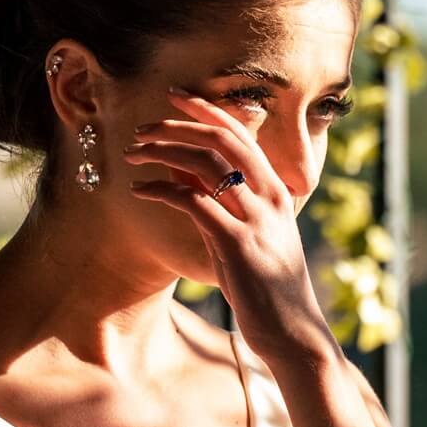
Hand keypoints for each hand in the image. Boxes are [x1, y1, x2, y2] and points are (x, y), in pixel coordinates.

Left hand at [124, 93, 329, 355]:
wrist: (293, 330)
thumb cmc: (268, 287)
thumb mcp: (250, 236)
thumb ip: (223, 202)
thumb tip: (182, 173)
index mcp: (277, 191)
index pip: (241, 134)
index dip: (205, 109)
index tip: (173, 96)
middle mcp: (270, 197)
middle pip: (222, 139)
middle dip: (176, 126)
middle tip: (142, 129)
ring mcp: (255, 219)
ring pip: (204, 163)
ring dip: (162, 152)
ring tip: (133, 154)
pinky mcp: (236, 243)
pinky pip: (192, 202)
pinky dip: (161, 190)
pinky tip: (140, 192)